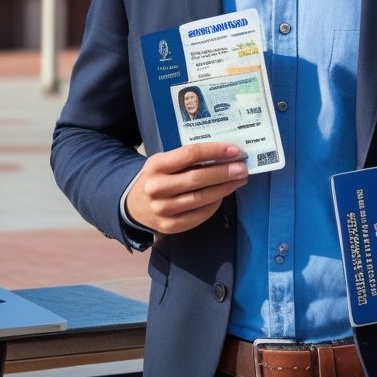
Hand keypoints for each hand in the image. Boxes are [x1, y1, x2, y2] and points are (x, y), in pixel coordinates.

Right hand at [125, 142, 248, 234]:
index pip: (190, 154)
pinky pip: (199, 215)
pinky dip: (214, 205)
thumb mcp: (163, 162)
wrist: (134, 206)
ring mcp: (162, 209)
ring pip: (201, 198)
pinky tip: (222, 196)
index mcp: (155, 165)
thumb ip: (186, 159)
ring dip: (224, 188)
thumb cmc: (156, 178)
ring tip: (238, 181)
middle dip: (224, 172)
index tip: (234, 151)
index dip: (214, 151)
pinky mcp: (170, 226)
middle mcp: (157, 187)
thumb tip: (223, 155)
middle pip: (197, 178)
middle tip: (242, 168)